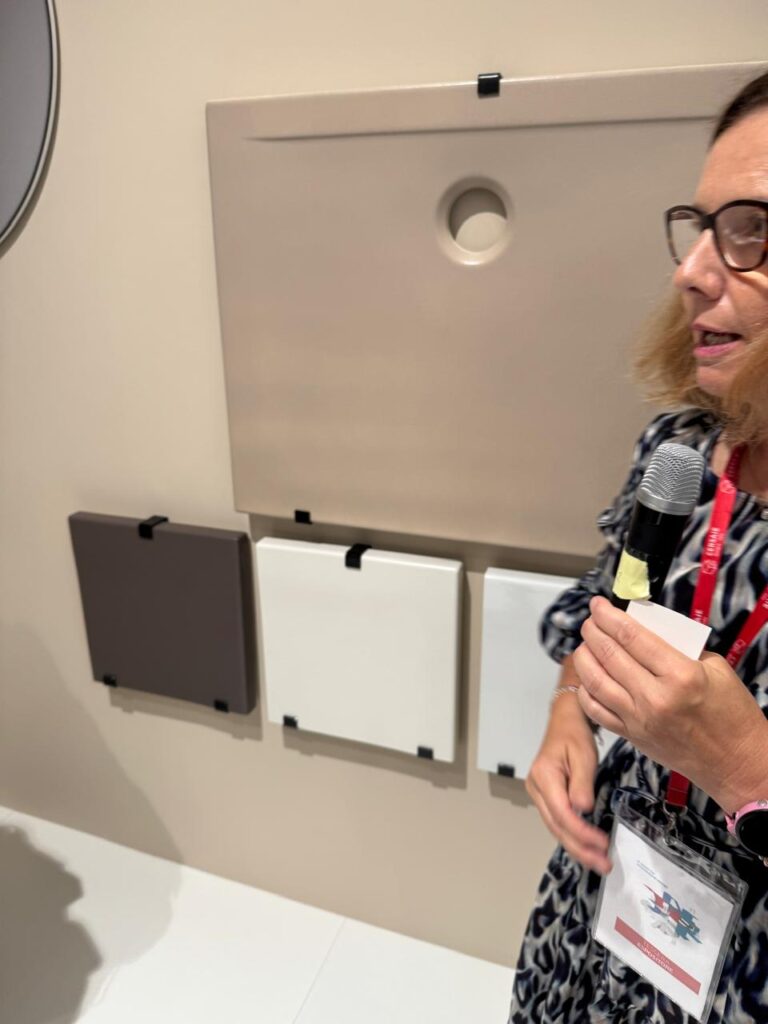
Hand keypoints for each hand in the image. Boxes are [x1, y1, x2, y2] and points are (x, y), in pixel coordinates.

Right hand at [526, 666, 611, 874]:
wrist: (564, 720)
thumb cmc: (574, 734)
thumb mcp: (583, 754)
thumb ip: (582, 783)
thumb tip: (583, 810)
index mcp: (543, 776)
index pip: (562, 813)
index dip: (582, 833)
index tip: (603, 844)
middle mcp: (536, 788)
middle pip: (557, 826)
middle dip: (580, 848)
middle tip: (603, 864)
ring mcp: (538, 793)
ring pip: (556, 827)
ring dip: (577, 846)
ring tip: (598, 861)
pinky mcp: (545, 796)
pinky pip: (558, 821)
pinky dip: (573, 835)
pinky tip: (587, 846)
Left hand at [573, 596, 767, 811]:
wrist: (736, 764)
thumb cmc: (732, 714)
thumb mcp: (716, 669)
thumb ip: (681, 648)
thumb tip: (648, 631)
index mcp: (680, 675)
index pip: (632, 637)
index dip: (609, 616)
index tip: (597, 604)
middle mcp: (655, 697)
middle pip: (609, 655)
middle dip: (592, 631)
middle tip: (589, 620)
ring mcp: (639, 720)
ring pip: (595, 682)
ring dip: (583, 658)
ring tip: (584, 644)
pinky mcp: (632, 737)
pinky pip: (596, 711)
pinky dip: (585, 691)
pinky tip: (587, 678)